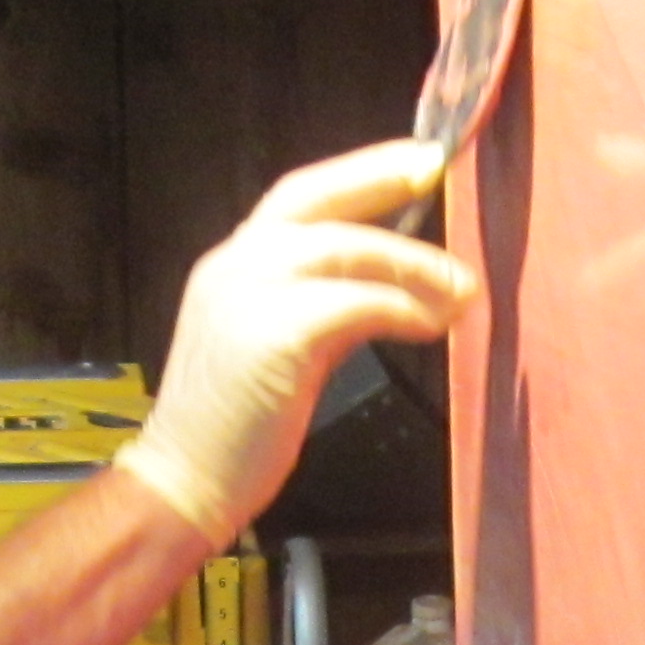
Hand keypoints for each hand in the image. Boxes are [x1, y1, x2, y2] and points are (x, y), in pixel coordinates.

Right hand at [116, 140, 475, 539]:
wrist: (182, 483)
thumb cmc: (234, 431)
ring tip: (462, 287)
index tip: (413, 160)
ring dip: (413, 263)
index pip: (299, 197)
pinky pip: (355, 303)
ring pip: (345, 248)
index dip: (359, 173)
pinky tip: (433, 324)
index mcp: (232, 265)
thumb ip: (323, 312)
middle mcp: (233, 265)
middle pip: (318, 199)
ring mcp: (246, 294)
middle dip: (381, 177)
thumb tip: (392, 294)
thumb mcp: (278, 350)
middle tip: (437, 171)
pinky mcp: (272, 335)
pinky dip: (403, 308)